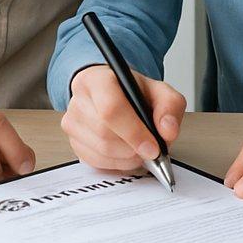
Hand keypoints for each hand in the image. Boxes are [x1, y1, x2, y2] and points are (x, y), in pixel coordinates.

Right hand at [61, 65, 185, 171]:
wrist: (113, 92)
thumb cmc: (132, 91)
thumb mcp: (158, 89)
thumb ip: (170, 105)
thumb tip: (168, 131)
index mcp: (97, 79)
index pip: (111, 108)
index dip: (134, 132)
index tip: (153, 147)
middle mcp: (79, 99)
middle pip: (106, 134)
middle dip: (134, 147)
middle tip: (151, 147)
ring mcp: (73, 122)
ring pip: (102, 151)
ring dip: (128, 157)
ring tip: (141, 147)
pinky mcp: (74, 142)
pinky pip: (97, 163)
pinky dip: (118, 163)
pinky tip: (128, 152)